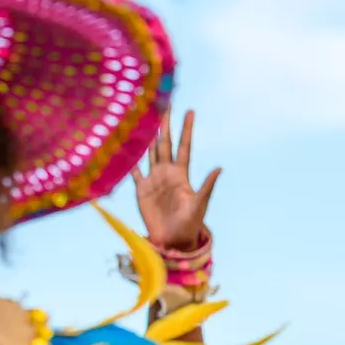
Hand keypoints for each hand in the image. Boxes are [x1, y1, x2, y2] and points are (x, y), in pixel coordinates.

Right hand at [131, 111, 218, 253]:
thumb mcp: (200, 204)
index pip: (184, 146)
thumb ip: (207, 185)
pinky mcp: (142, 190)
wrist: (174, 240)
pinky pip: (134, 172)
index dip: (186, 129)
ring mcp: (154, 180)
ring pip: (149, 152)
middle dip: (165, 124)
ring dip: (147, 136)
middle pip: (164, 143)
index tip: (190, 110)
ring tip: (145, 118)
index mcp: (181, 174)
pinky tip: (124, 147)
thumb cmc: (190, 224)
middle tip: (165, 103)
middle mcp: (167, 173)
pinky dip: (129, 161)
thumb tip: (220, 167)